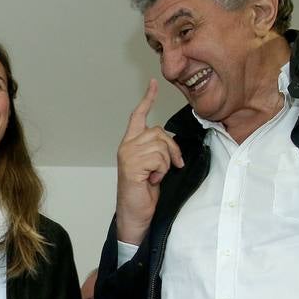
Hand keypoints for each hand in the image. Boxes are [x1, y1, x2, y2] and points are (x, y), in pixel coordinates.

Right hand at [116, 79, 183, 244]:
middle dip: (171, 149)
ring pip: (161, 145)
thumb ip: (158, 150)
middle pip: (159, 132)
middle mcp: (127, 146)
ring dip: (166, 163)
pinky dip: (162, 171)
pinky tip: (152, 181)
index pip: (138, 116)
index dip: (147, 99)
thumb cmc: (145, 193)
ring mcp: (128, 154)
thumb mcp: (154, 166)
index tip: (154, 83)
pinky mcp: (132, 165)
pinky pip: (159, 158)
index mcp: (130, 144)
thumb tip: (172, 144)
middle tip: (170, 167)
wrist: (136, 214)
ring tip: (156, 176)